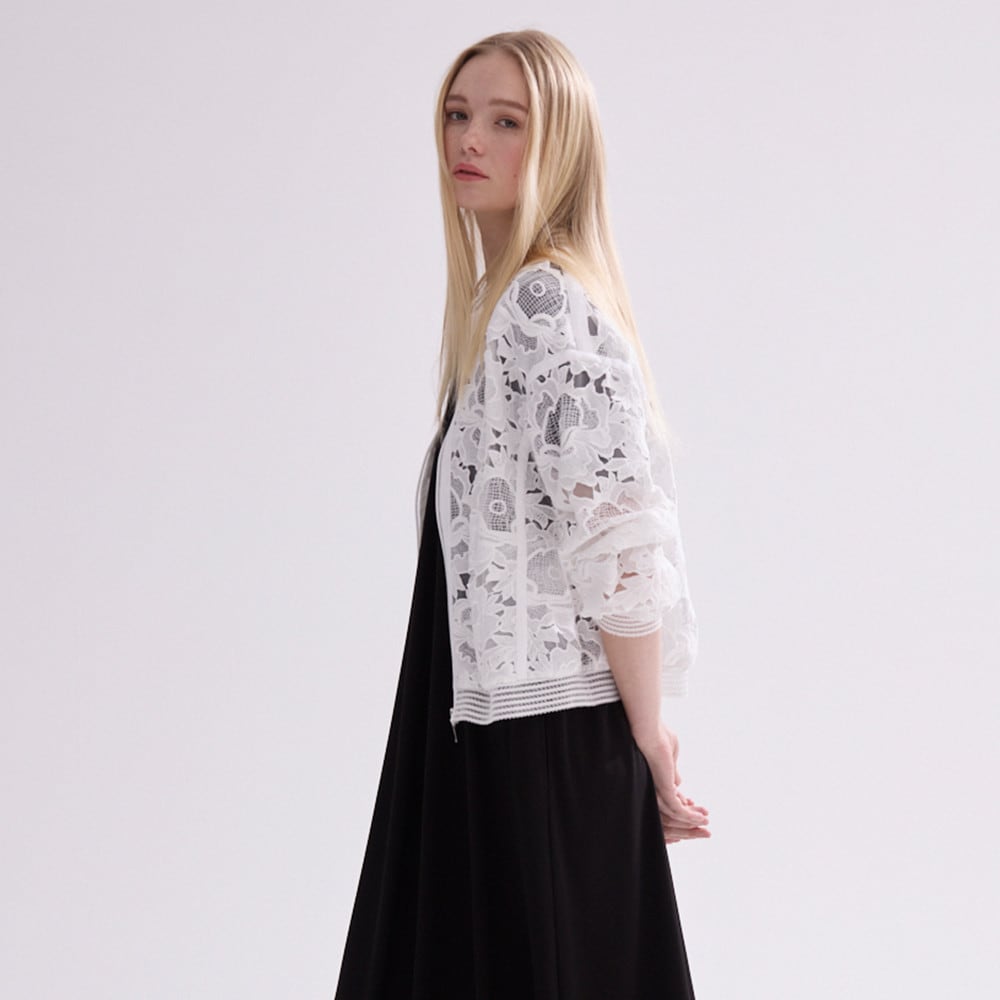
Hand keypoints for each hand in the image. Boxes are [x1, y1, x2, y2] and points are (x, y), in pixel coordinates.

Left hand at [635, 721, 710, 844]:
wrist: (651, 730)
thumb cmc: (659, 736)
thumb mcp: (671, 757)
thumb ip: (674, 772)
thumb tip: (679, 783)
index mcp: (656, 781)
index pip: (671, 799)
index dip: (684, 805)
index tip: (696, 806)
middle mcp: (654, 789)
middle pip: (673, 811)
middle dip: (690, 816)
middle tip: (706, 820)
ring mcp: (658, 791)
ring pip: (676, 814)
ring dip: (693, 819)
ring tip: (706, 821)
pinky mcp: (664, 791)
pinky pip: (678, 811)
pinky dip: (691, 817)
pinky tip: (702, 818)